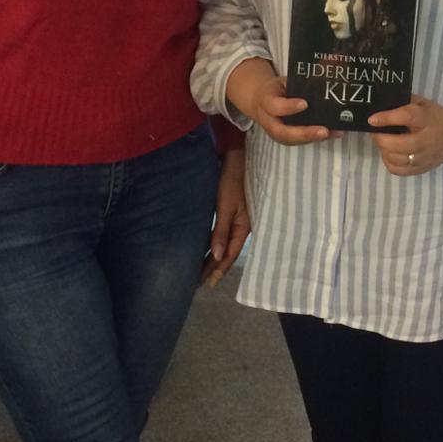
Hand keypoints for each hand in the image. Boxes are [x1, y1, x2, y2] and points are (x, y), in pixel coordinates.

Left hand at [203, 147, 249, 286]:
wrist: (235, 158)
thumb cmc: (231, 181)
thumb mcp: (225, 207)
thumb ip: (221, 232)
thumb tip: (216, 257)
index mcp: (243, 228)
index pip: (229, 255)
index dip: (218, 270)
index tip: (207, 284)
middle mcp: (241, 227)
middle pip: (226, 252)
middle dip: (214, 267)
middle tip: (199, 282)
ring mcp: (236, 220)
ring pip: (223, 244)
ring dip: (213, 257)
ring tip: (201, 270)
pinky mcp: (230, 213)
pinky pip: (222, 234)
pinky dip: (213, 244)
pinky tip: (206, 249)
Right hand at [228, 58, 334, 146]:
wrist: (260, 101)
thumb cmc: (277, 89)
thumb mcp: (285, 80)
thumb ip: (305, 75)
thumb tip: (335, 59)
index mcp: (266, 101)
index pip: (275, 106)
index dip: (289, 107)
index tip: (305, 104)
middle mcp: (269, 120)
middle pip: (283, 132)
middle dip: (304, 133)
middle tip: (324, 131)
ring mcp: (277, 132)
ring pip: (292, 140)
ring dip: (314, 138)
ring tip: (333, 132)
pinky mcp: (286, 138)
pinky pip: (301, 141)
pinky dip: (318, 138)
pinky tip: (335, 133)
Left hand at [368, 95, 442, 175]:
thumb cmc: (435, 117)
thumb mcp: (423, 103)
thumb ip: (404, 102)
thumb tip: (380, 104)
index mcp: (427, 119)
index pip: (407, 117)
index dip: (387, 118)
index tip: (372, 119)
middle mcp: (426, 140)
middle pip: (400, 144)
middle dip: (381, 139)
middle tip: (375, 133)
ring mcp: (424, 157)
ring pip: (397, 159)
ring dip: (384, 150)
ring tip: (383, 142)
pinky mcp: (422, 168)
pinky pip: (399, 170)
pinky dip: (389, 162)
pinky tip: (389, 153)